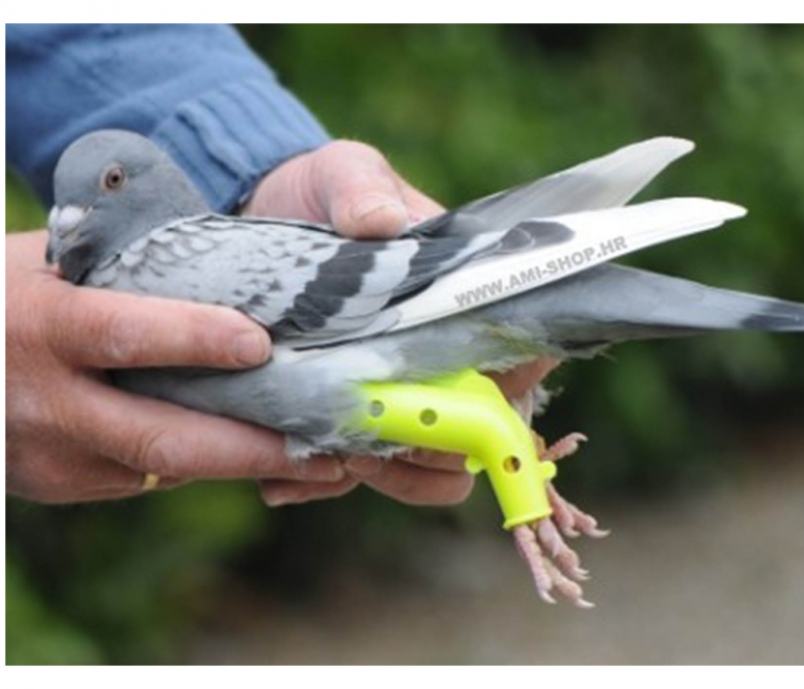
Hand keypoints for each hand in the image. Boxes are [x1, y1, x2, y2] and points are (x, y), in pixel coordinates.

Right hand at [6, 231, 352, 502]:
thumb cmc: (10, 293)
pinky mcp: (60, 485)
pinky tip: (249, 449)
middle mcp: (46, 403)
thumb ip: (129, 268)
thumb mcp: (55, 262)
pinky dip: (197, 460)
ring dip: (239, 463)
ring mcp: (50, 456)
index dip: (194, 340)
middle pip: (162, 437)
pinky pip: (144, 475)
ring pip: (163, 465)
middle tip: (328, 452)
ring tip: (313, 457)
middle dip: (252, 449)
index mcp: (43, 326)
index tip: (262, 344)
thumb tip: (236, 263)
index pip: (125, 334)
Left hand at [244, 140, 556, 506]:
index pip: (519, 350)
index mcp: (460, 298)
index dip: (514, 380)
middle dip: (443, 444)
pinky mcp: (346, 416)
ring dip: (390, 473)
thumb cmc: (322, 190)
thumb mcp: (343, 173)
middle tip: (388, 437)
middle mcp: (438, 354)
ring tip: (338, 459)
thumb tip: (382, 221)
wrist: (260, 215)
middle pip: (478, 426)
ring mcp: (395, 392)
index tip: (476, 392)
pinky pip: (356, 470)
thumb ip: (362, 191)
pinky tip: (287, 479)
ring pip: (424, 465)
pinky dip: (327, 481)